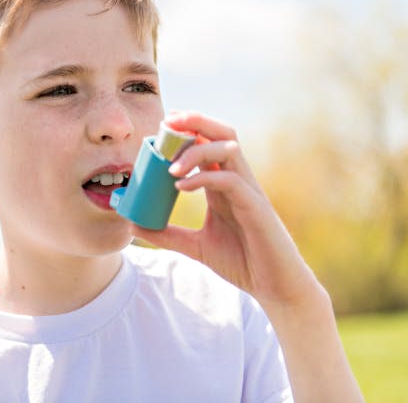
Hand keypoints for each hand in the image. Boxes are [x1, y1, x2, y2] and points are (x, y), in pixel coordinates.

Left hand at [131, 111, 318, 308]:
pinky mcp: (255, 206)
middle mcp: (237, 180)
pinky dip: (204, 177)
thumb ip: (168, 234)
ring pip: (228, 148)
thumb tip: (134, 226)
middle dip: (195, 121)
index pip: (207, 144)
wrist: (273, 286)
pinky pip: (229, 180)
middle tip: (167, 123)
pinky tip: (181, 186)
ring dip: (196, 149)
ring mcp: (248, 190)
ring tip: (170, 166)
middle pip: (221, 133)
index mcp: (223, 184)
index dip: (187, 131)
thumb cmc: (242, 261)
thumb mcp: (196, 246)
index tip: (161, 127)